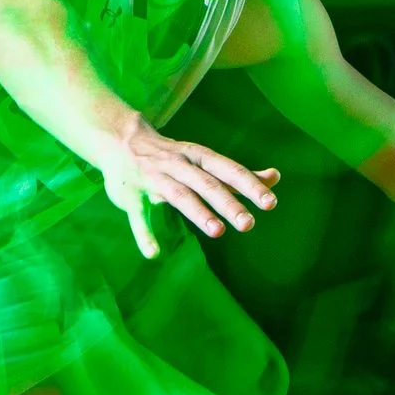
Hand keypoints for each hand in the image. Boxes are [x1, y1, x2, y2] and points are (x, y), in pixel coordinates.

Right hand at [100, 122, 279, 258]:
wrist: (119, 141)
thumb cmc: (172, 156)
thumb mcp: (204, 160)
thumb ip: (236, 174)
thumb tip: (275, 177)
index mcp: (198, 157)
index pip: (228, 170)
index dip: (250, 185)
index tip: (270, 203)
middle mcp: (178, 165)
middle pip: (207, 183)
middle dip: (228, 203)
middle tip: (249, 224)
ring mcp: (154, 179)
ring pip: (179, 196)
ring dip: (198, 213)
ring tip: (218, 232)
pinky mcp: (132, 196)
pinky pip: (138, 216)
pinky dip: (144, 234)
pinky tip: (153, 253)